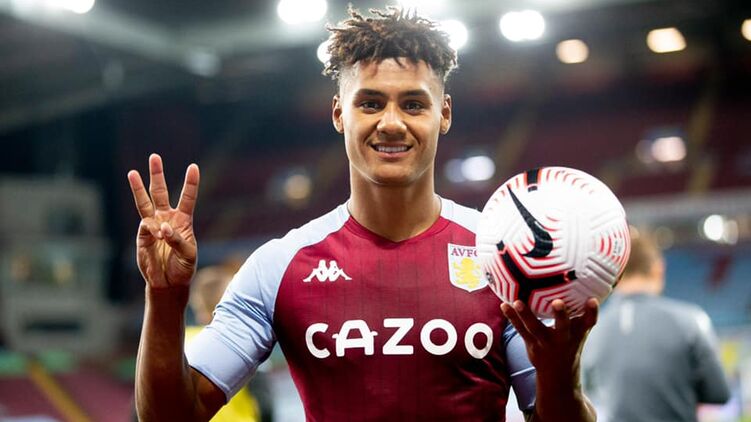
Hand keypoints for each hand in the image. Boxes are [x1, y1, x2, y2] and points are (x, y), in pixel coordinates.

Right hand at [128, 154, 199, 288]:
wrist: (168, 283)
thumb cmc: (183, 267)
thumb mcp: (188, 254)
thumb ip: (178, 240)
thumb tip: (162, 228)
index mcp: (183, 221)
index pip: (188, 198)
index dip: (190, 183)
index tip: (193, 166)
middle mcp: (167, 219)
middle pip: (160, 192)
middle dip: (157, 175)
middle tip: (154, 157)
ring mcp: (153, 226)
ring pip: (144, 203)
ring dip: (138, 188)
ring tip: (132, 172)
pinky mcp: (142, 236)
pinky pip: (146, 227)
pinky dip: (152, 229)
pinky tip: (159, 235)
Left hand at [501, 298, 597, 379]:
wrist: (558, 373)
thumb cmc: (570, 342)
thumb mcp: (580, 330)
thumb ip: (583, 312)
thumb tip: (587, 285)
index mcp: (577, 334)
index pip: (588, 323)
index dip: (591, 312)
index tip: (592, 300)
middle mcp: (563, 339)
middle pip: (563, 327)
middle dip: (561, 315)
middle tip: (558, 302)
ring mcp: (545, 343)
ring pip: (535, 328)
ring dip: (526, 315)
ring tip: (517, 302)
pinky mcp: (531, 344)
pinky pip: (520, 329)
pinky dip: (512, 317)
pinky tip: (504, 304)